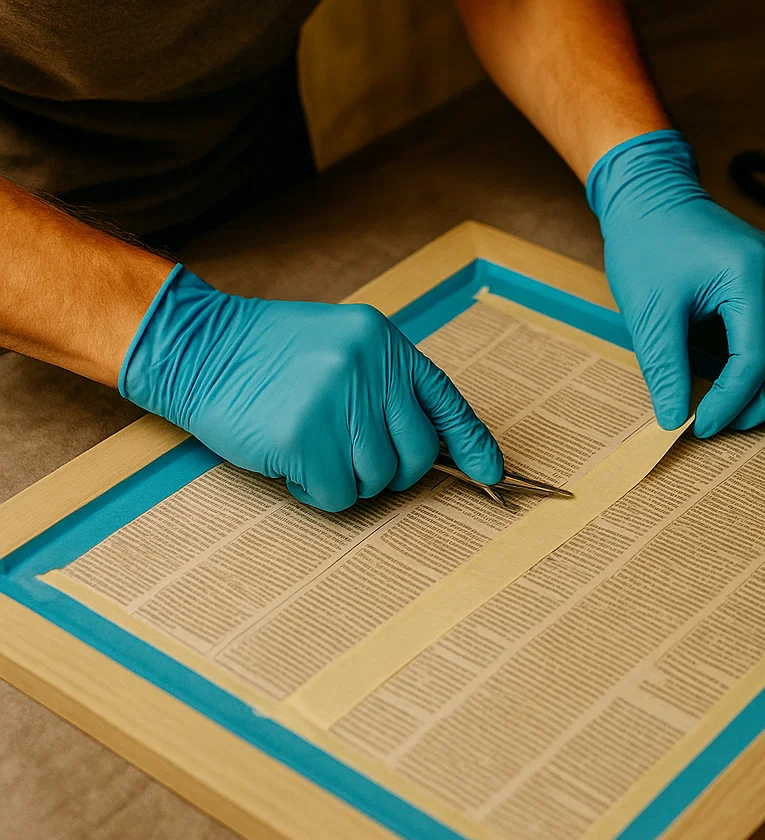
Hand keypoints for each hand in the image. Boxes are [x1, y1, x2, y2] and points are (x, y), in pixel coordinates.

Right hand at [120, 266, 502, 510]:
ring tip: (313, 450)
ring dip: (348, 479)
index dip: (472, 443)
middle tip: (350, 457)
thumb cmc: (270, 357)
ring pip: (377, 480)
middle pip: (414, 455)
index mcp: (382, 343)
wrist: (199, 348)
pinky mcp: (303, 439)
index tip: (490, 473)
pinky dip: (317, 492)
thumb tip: (432, 449)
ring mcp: (336, 403)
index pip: (444, 401)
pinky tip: (292, 463)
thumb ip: (385, 388)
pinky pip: (338, 496)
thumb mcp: (341, 349)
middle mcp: (367, 368)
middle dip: (390, 472)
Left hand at [587, 130, 764, 435]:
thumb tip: (674, 420)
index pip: (753, 360)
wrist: (654, 198)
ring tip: (761, 415)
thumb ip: (666, 368)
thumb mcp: (649, 311)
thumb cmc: (648, 246)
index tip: (699, 426)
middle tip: (731, 426)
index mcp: (749, 277)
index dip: (729, 402)